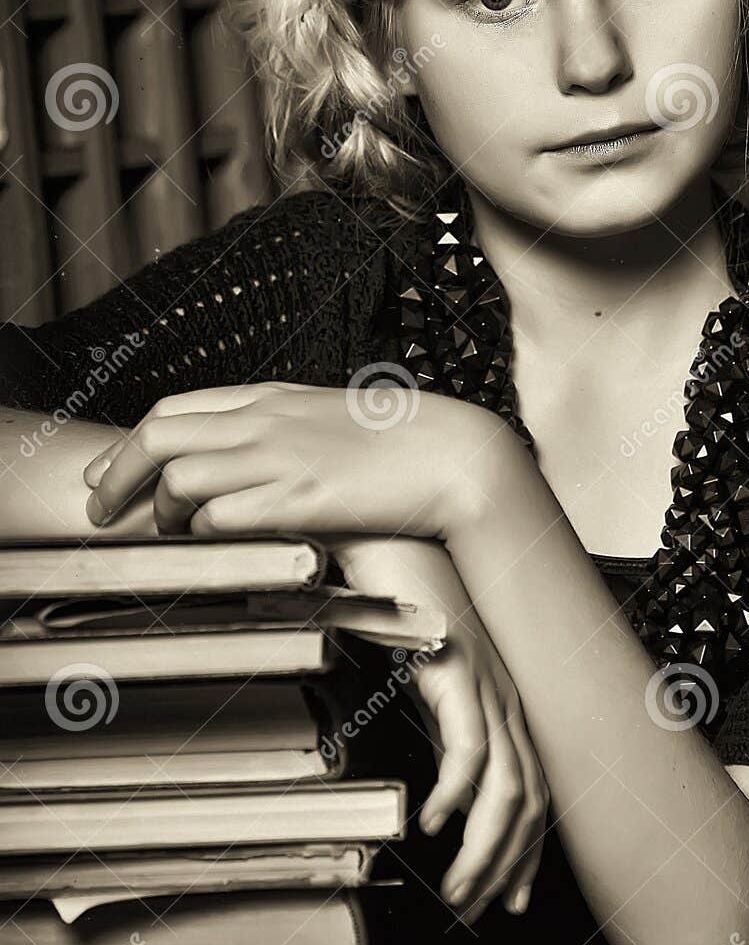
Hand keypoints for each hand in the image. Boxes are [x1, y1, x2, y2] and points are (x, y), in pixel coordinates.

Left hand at [81, 381, 514, 541]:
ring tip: (165, 535)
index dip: (127, 444)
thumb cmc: (398, 442)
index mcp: (270, 398)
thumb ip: (280, 428)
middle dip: (115, 476)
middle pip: (159, 438)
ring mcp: (280, 459)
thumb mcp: (326, 418)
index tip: (105, 473)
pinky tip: (213, 546)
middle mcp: (265, 422)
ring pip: (181, 479)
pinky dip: (204, 536)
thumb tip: (240, 451)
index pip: (174, 410)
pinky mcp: (299, 500)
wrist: (453, 454)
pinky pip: (222, 518)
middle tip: (99, 510)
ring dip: (161, 512)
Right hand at [410, 596, 547, 927]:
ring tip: (458, 889)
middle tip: (476, 912)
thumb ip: (444, 727)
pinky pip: (468, 743)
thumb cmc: (404, 605)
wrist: (392, 544)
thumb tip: (447, 788)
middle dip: (505, 866)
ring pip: (506, 784)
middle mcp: (504, 696)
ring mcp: (486, 682)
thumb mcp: (428, 682)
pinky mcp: (457, 666)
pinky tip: (431, 822)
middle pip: (526, 799)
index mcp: (500, 702)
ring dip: (484, 847)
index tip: (507, 900)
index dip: (524, 852)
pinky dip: (454, 791)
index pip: (531, 792)